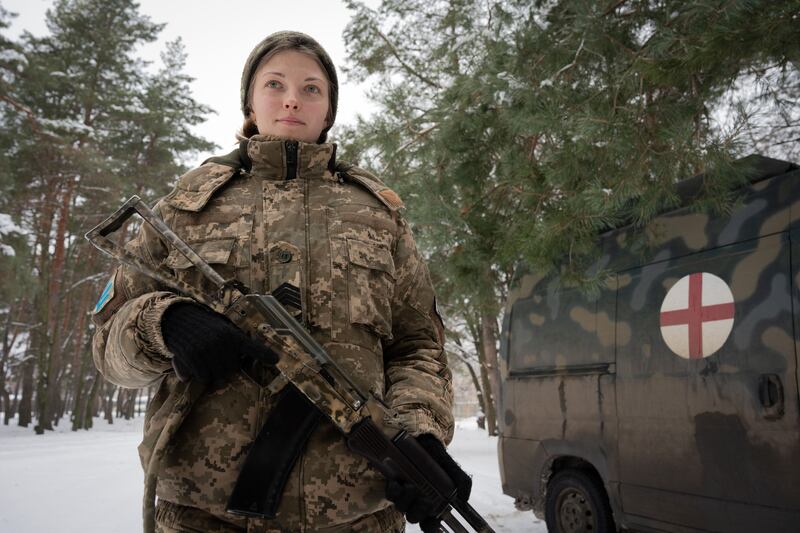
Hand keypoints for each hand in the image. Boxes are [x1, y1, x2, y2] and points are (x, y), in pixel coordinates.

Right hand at [161, 302, 278, 383]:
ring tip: (205, 363)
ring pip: (216, 376)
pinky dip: (199, 375)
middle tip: (217, 362)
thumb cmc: (204, 328)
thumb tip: (268, 359)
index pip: (251, 347)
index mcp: (232, 335)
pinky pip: (202, 376)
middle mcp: (222, 342)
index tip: (276, 360)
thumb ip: (234, 345)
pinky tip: (195, 365)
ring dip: (212, 374)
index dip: (263, 354)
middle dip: (225, 370)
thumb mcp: (223, 330)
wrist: (179, 320)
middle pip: (232, 370)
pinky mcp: (194, 356)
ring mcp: (208, 349)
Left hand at [385, 434, 471, 531]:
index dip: (431, 527)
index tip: (434, 520)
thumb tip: (465, 498)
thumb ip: (460, 482)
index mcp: (432, 502)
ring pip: (402, 507)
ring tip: (410, 486)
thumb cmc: (437, 456)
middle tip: (425, 499)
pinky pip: (390, 494)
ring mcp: (403, 493)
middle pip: (415, 517)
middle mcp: (416, 500)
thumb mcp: (451, 468)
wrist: (423, 437)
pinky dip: (393, 491)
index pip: (430, 524)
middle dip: (419, 511)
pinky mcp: (393, 483)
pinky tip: (396, 483)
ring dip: (406, 501)